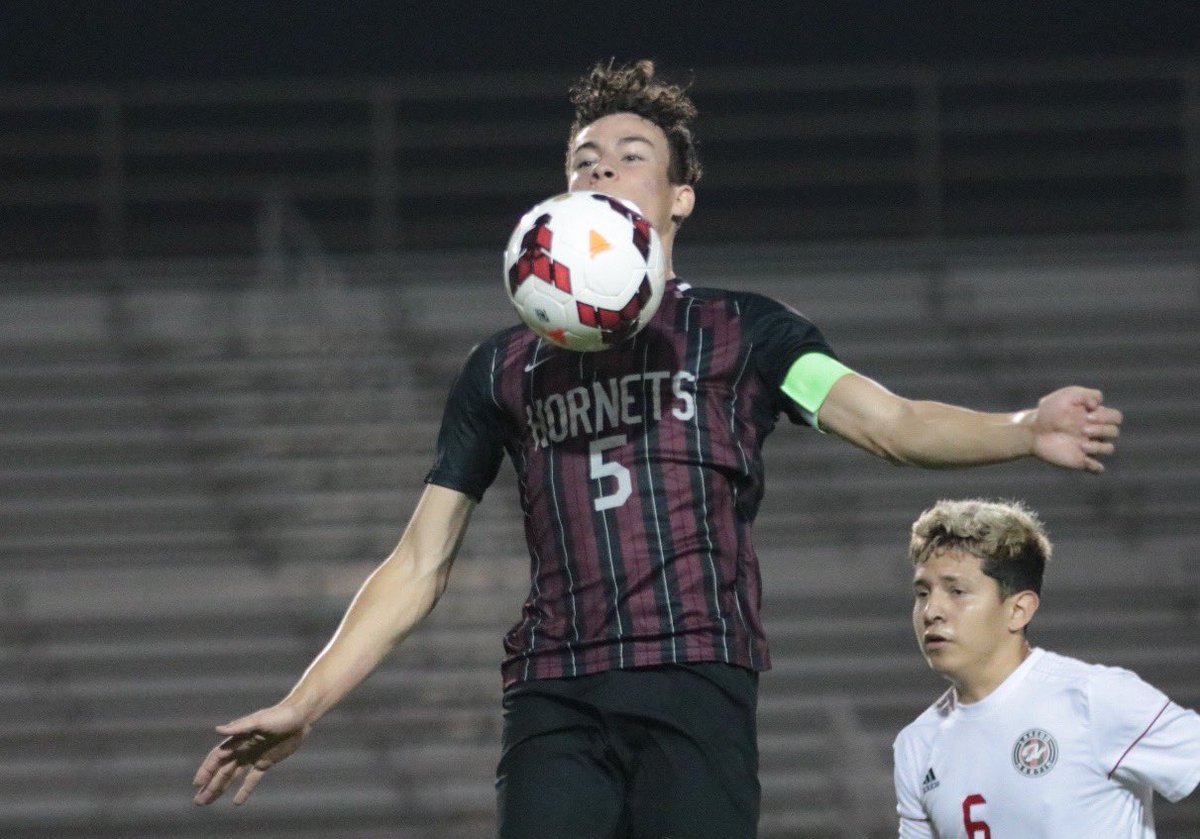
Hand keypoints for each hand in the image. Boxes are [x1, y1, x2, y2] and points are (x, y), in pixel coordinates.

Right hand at [193, 703, 310, 804]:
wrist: (301, 717)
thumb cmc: (280, 715)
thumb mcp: (259, 721)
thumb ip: (238, 727)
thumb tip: (217, 730)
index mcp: (238, 738)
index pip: (218, 757)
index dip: (207, 770)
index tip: (197, 784)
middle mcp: (243, 749)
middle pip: (223, 770)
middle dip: (210, 785)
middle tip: (198, 801)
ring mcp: (253, 756)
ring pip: (233, 776)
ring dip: (221, 788)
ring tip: (208, 801)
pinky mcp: (266, 762)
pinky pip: (252, 779)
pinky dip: (244, 790)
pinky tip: (236, 802)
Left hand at [1029, 386, 1121, 472]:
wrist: (1032, 429)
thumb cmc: (1049, 411)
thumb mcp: (1067, 395)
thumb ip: (1087, 394)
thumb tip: (1098, 403)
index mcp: (1094, 416)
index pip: (1116, 417)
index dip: (1108, 416)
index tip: (1087, 414)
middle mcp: (1093, 432)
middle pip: (1114, 432)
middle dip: (1102, 429)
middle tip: (1082, 428)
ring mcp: (1088, 447)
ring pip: (1109, 449)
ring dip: (1099, 447)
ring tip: (1081, 445)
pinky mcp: (1080, 461)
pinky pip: (1098, 469)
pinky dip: (1096, 466)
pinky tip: (1084, 459)